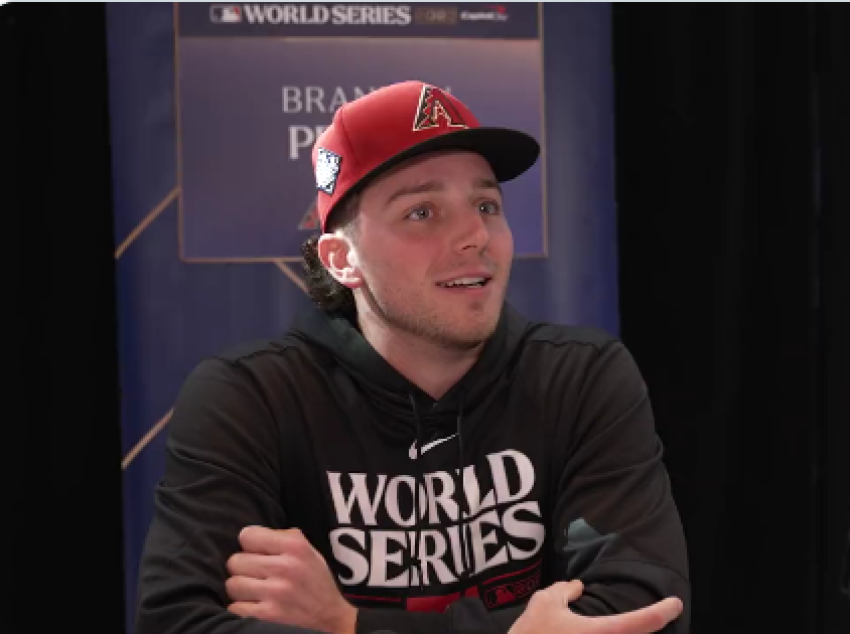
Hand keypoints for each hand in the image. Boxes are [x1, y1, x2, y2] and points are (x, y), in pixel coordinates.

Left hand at [226, 526, 357, 633]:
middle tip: (256, 573)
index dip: (250, 544)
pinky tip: (255, 605)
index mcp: (295, 546)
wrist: (330, 615)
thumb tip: (250, 536)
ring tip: (254, 590)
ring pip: (232, 585)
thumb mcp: (308, 550)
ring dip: (241, 589)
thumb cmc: (315, 580)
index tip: (257, 551)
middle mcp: (285, 567)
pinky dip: (242, 607)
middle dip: (243, 567)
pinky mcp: (268, 615)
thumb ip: (283, 538)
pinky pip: (235, 607)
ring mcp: (276, 593)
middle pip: (235, 561)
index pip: (247, 535)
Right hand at [508, 580, 682, 633]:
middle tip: (660, 616)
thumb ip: (564, 590)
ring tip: (631, 622)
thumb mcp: (544, 602)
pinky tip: (594, 631)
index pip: (640, 623)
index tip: (676, 603)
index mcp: (600, 633)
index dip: (662, 612)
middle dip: (645, 627)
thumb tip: (578, 587)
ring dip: (626, 632)